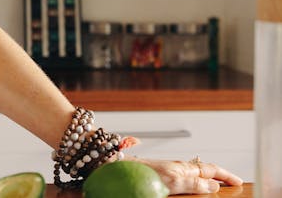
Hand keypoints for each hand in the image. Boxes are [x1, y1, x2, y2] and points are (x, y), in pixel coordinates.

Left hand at [128, 156, 242, 194]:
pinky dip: (189, 184)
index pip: (210, 169)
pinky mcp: (159, 177)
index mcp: (183, 168)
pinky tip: (186, 188)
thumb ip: (193, 183)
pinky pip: (179, 181)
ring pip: (191, 175)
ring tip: (212, 187)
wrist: (118, 168)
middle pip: (201, 172)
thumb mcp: (173, 180)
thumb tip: (213, 186)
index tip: (238, 181)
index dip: (225, 175)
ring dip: (203, 181)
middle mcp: (176, 168)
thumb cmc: (143, 173)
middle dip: (216, 177)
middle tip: (229, 185)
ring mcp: (167, 172)